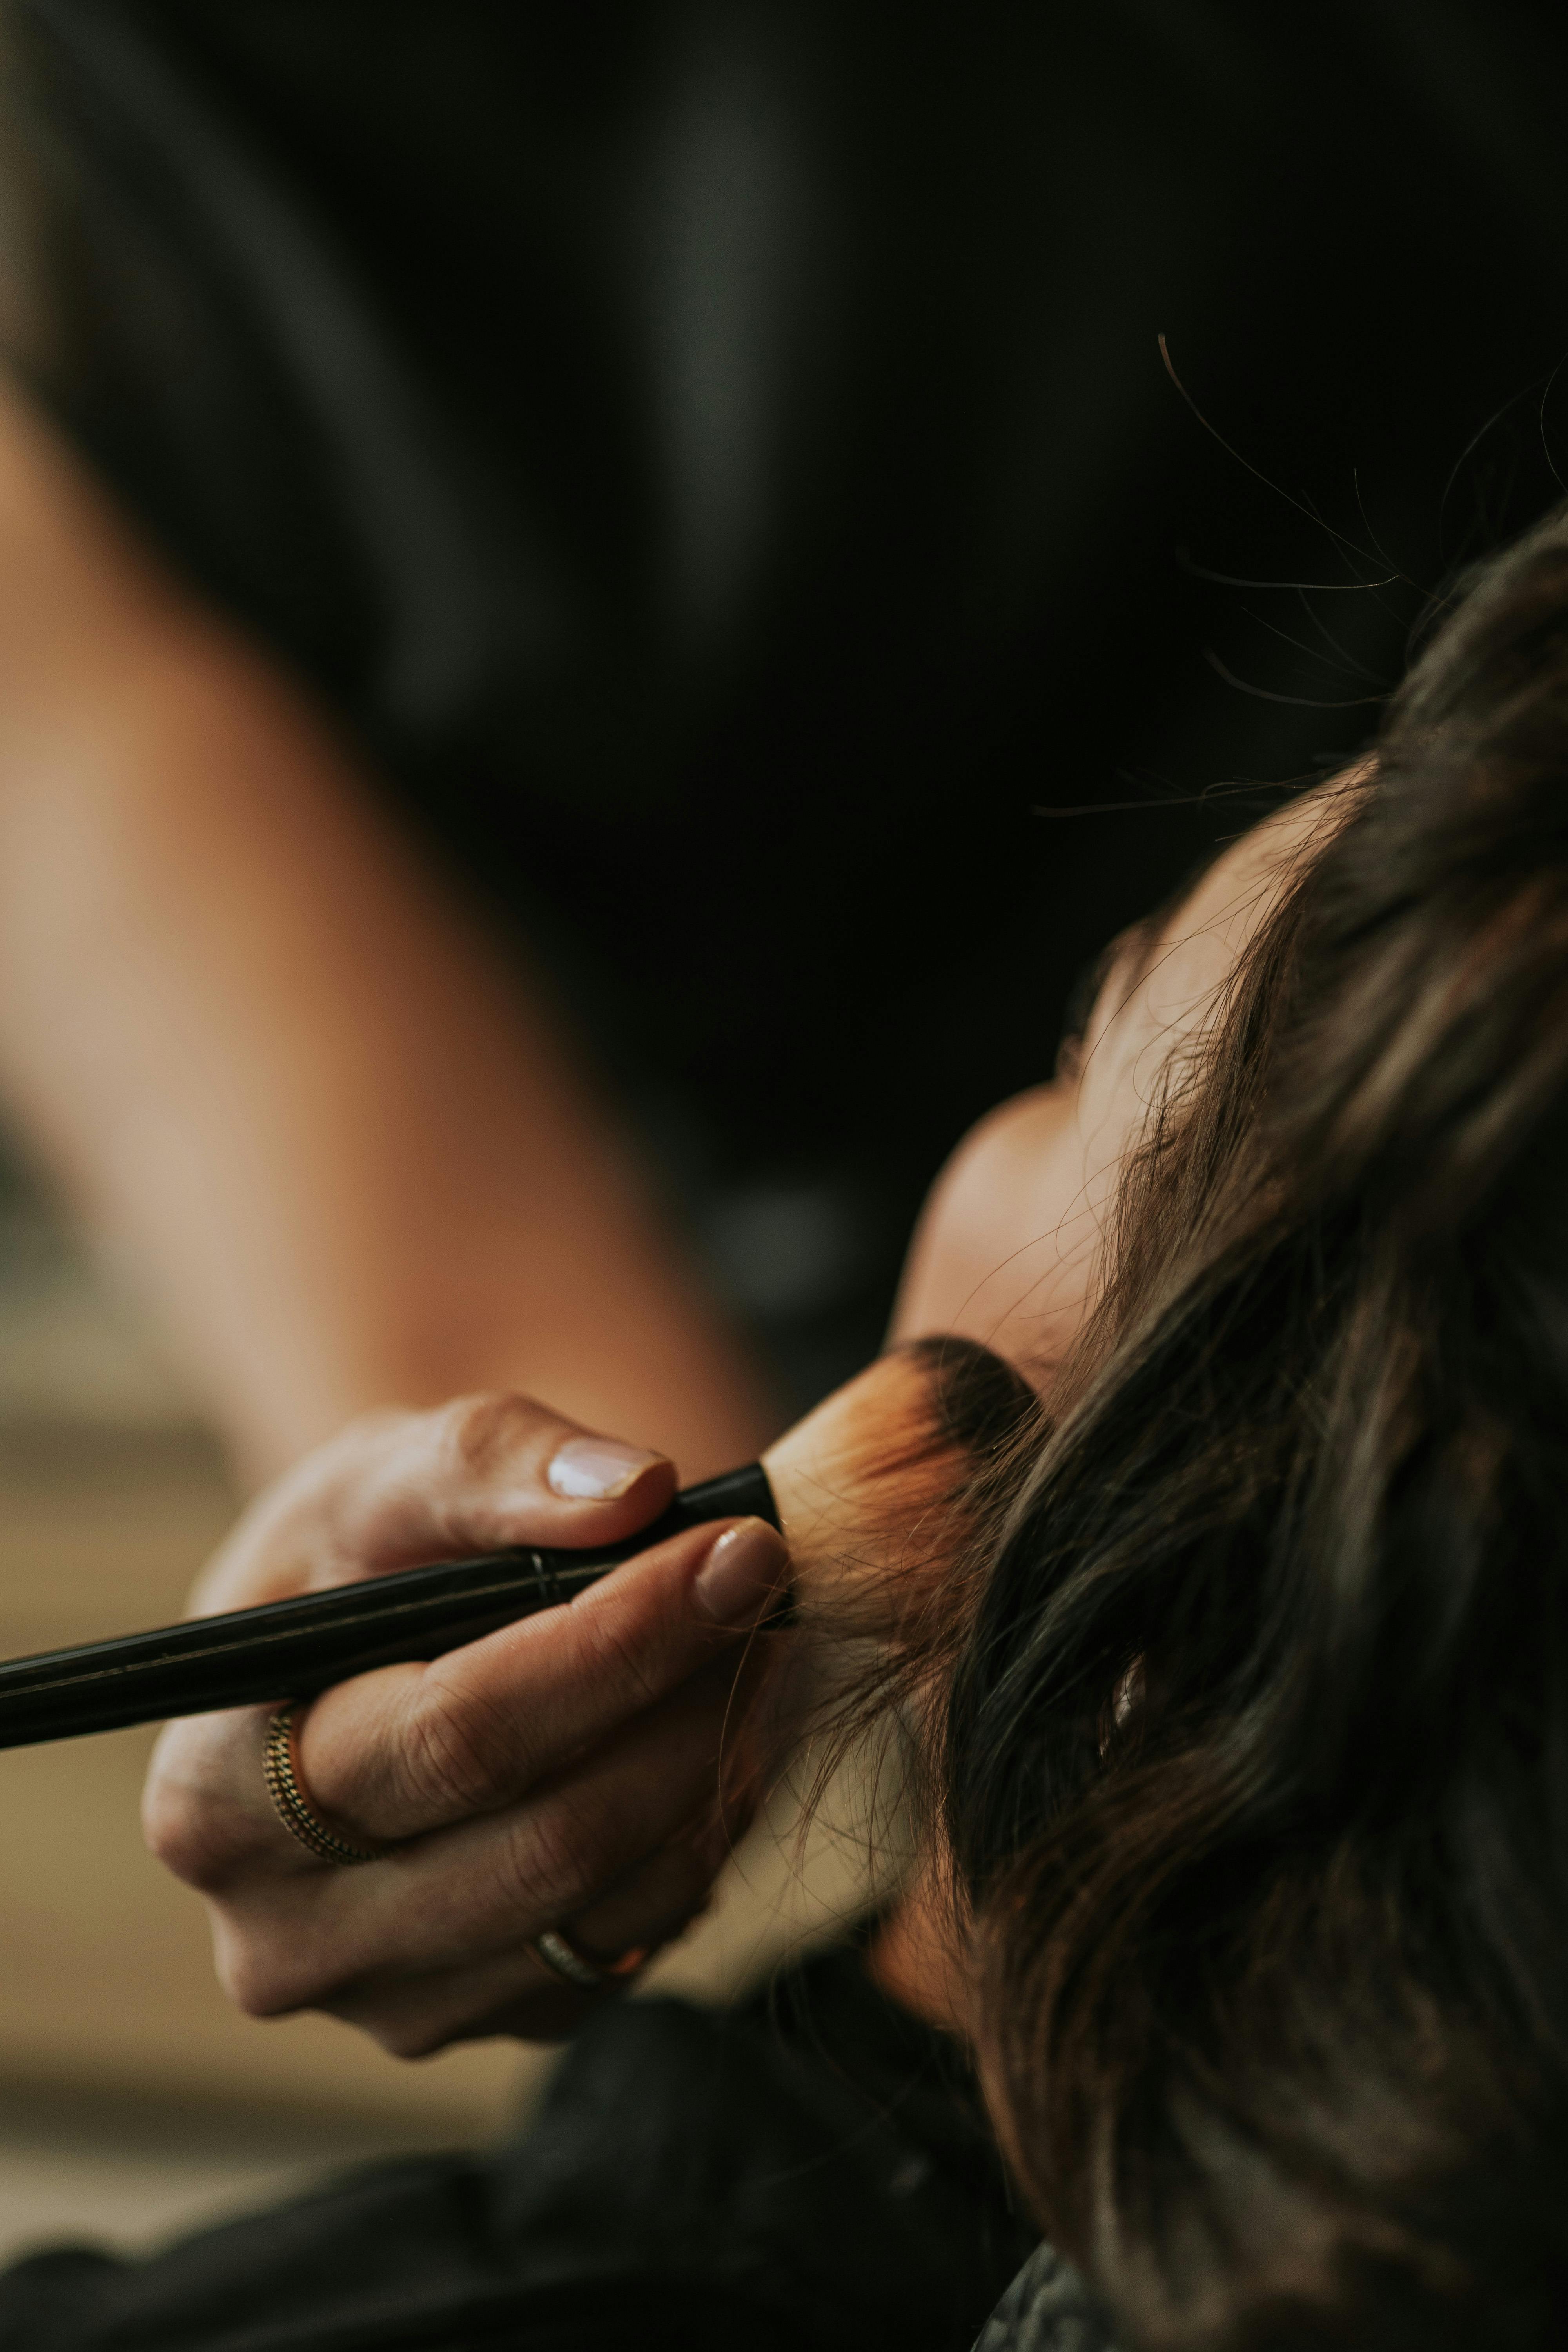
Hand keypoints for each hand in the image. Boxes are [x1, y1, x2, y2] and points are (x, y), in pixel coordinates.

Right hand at [143, 1393, 789, 2050]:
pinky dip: (701, 1825)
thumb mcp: (388, 1471)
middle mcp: (286, 1936)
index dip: (609, 1643)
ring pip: (606, 1896)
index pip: (449, 1738)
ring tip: (755, 1637)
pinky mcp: (497, 2021)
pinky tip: (717, 1725)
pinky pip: (636, 1937)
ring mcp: (395, 2001)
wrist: (365, 1653)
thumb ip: (493, 1462)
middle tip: (768, 1581)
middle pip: (542, 1836)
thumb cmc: (359, 1556)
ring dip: (710, 1758)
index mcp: (214, 1801)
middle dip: (681, 1693)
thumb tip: (633, 1496)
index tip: (731, 1547)